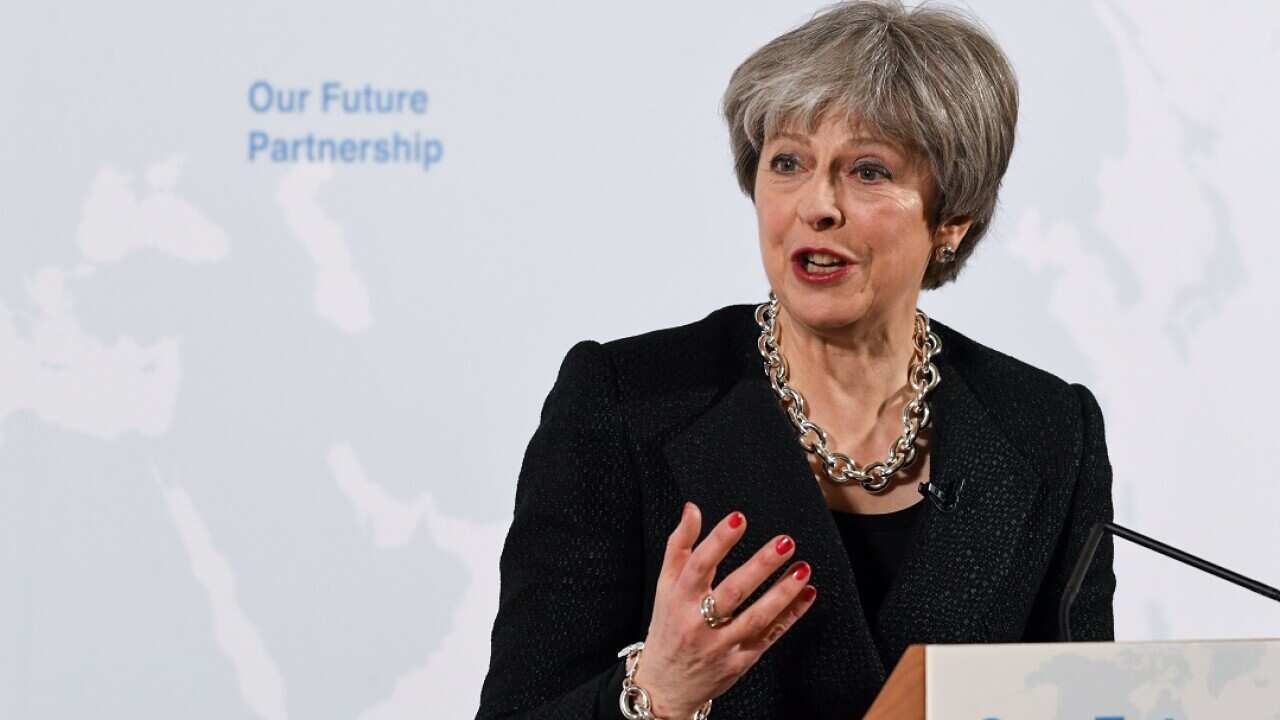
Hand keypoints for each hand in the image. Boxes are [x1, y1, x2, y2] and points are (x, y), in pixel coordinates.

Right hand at [631, 501, 816, 717]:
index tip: (739, 518)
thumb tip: (693, 509)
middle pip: (733, 591)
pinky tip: (807, 594)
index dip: (718, 540)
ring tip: (803, 569)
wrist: (665, 684)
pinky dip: (790, 615)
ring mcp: (721, 644)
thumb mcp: (665, 585)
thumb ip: (679, 546)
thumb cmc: (668, 626)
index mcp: (679, 598)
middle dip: (760, 565)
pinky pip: (769, 635)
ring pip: (756, 617)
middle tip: (785, 542)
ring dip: (782, 593)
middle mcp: (699, 622)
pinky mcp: (740, 661)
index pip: (698, 564)